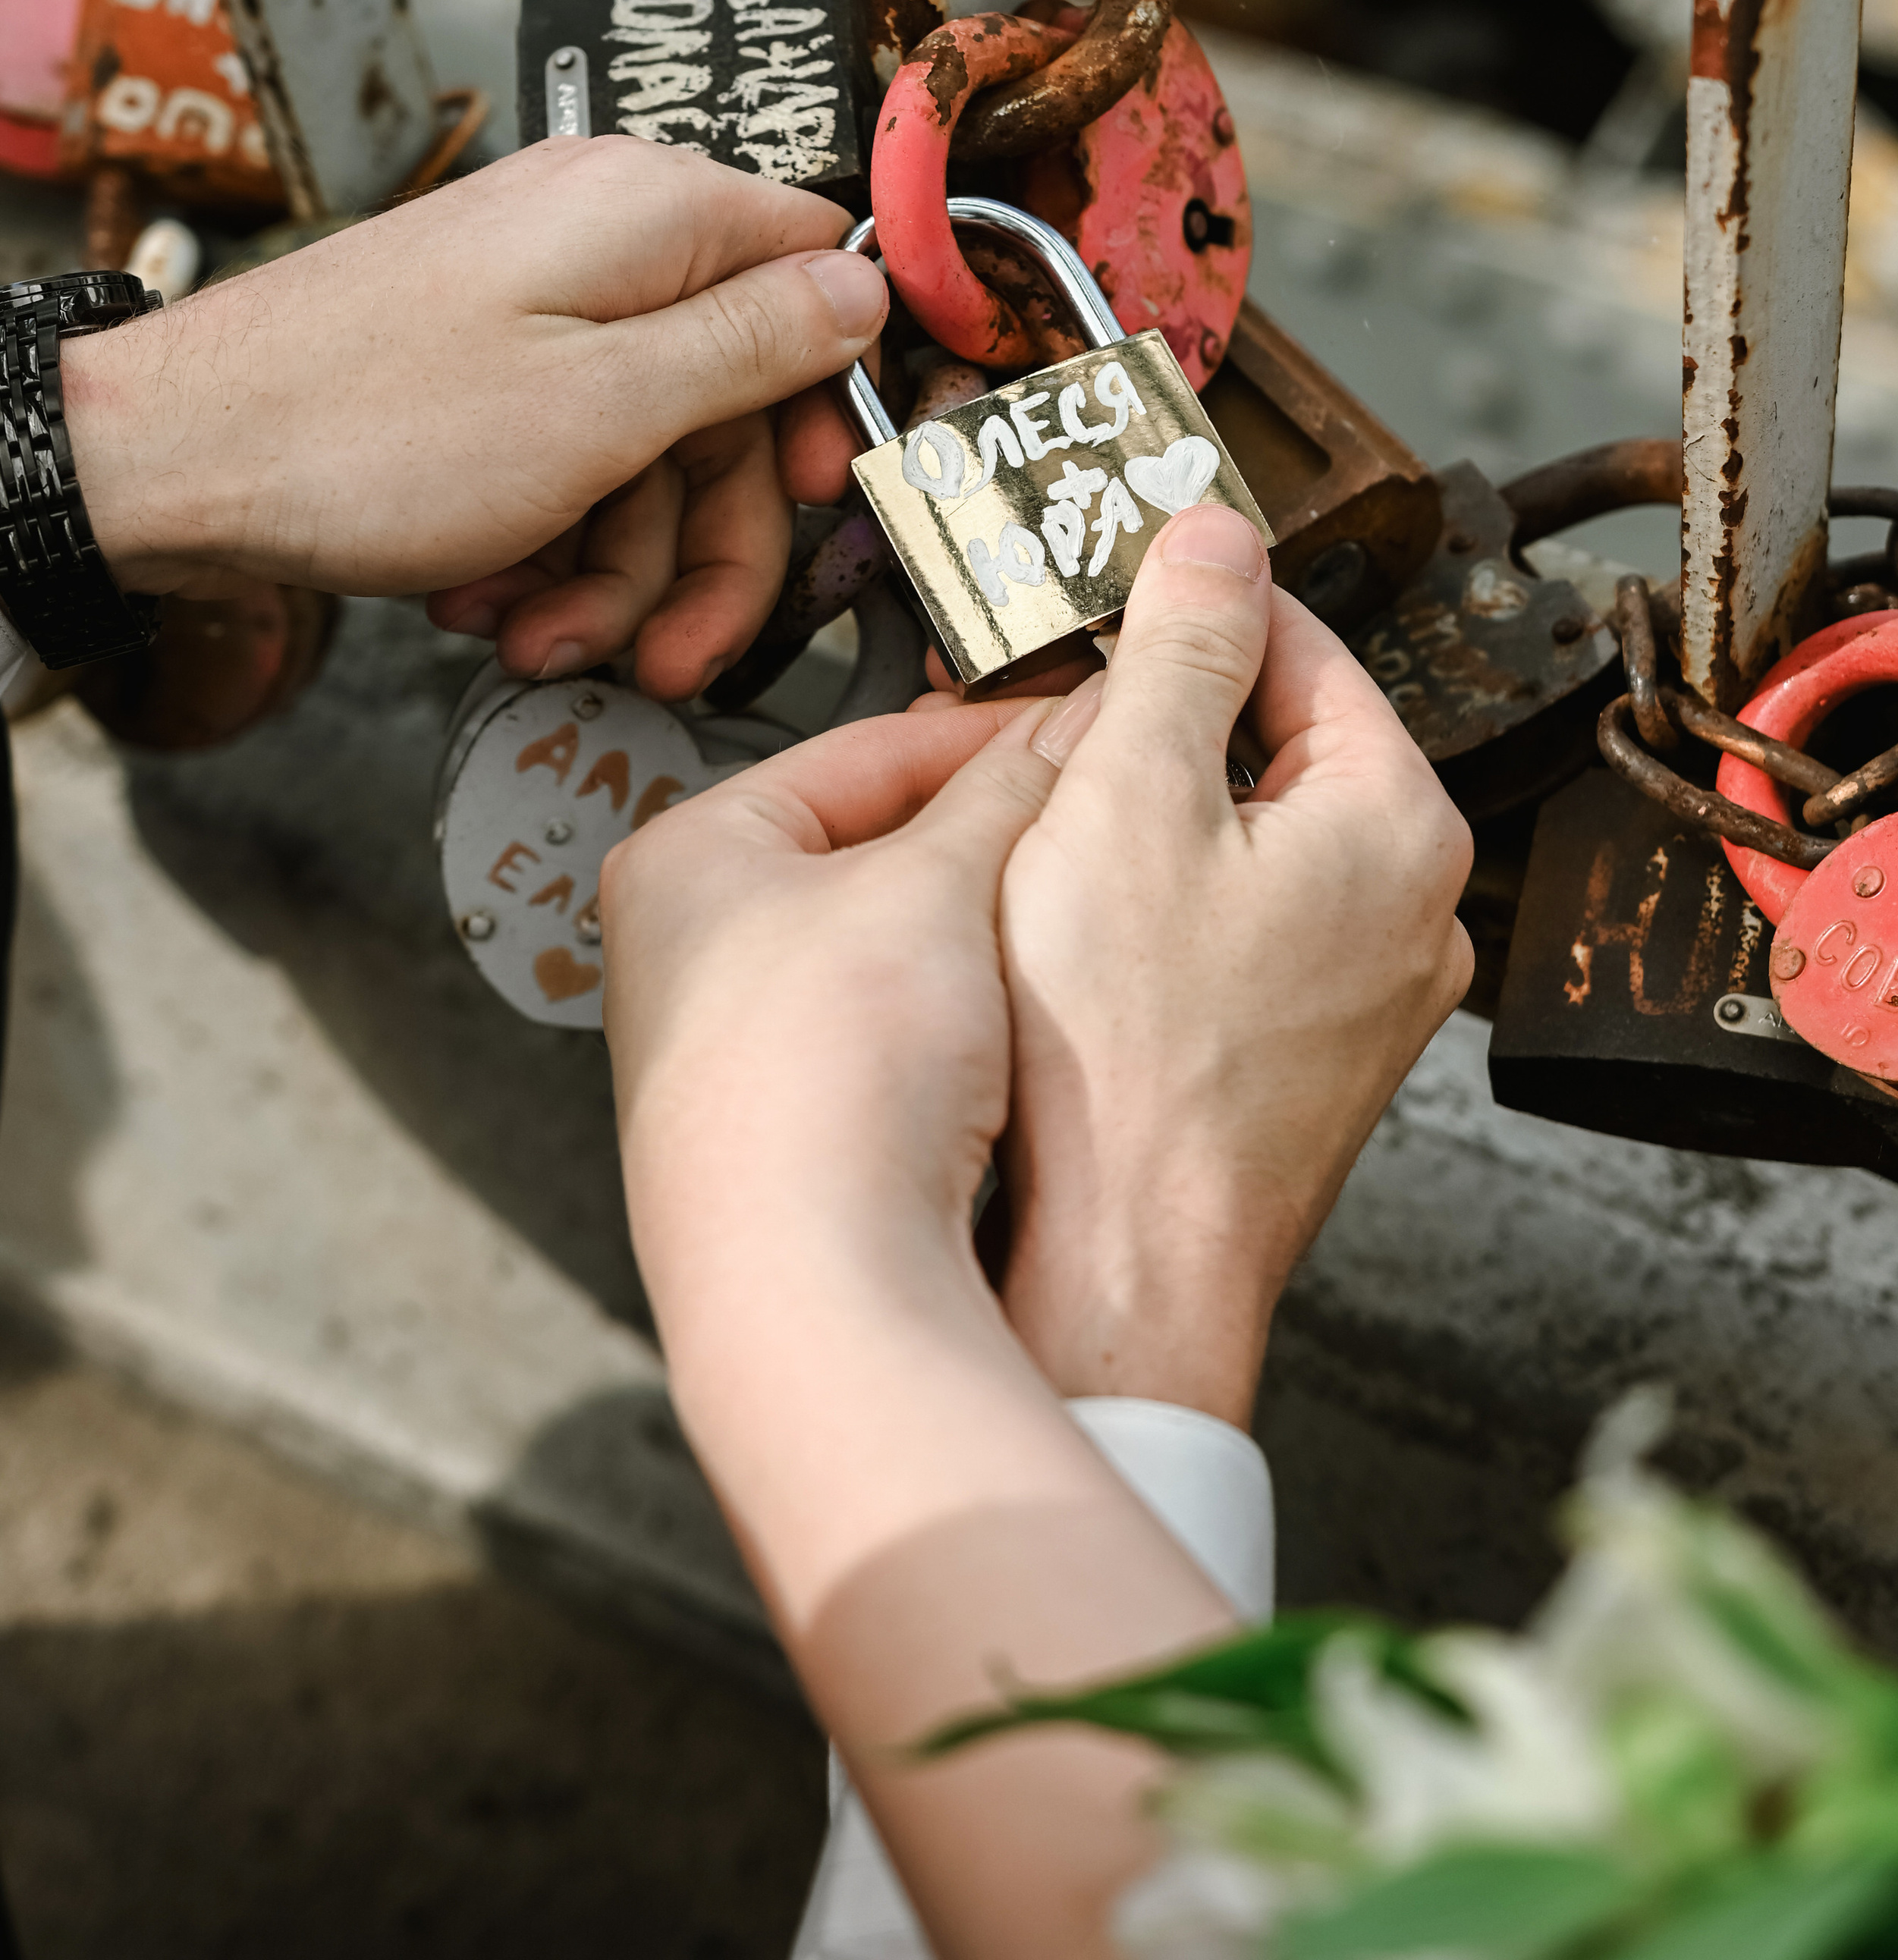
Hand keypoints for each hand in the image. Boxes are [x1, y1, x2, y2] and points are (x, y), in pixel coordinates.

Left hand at [60, 136, 887, 699]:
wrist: (168, 463)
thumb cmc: (370, 432)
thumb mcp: (606, 409)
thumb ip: (755, 346)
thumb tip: (870, 286)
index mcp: (651, 214)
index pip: (816, 272)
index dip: (833, 401)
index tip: (822, 502)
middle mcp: (601, 240)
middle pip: (733, 402)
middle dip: (701, 547)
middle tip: (674, 654)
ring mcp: (534, 303)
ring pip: (648, 453)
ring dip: (611, 571)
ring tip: (537, 640)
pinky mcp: (482, 366)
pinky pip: (568, 459)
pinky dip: (544, 543)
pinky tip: (490, 601)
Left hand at [601, 701, 1234, 1959]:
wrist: (816, 1299)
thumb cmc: (824, 1088)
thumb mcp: (937, 885)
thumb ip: (1008, 790)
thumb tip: (1061, 729)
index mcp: (683, 861)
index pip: (859, 750)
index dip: (985, 735)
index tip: (1074, 735)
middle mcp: (686, 959)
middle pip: (876, 853)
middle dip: (986, 846)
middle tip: (1082, 830)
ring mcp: (733, 1062)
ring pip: (896, 959)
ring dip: (982, 945)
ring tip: (1057, 937)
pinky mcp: (791, 1151)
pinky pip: (898, 1055)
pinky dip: (963, 1036)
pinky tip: (1019, 1046)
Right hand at [997, 500, 1473, 1426]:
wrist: (1119, 1275)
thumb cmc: (1122, 1062)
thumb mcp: (1129, 796)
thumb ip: (1181, 648)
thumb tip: (1217, 532)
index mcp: (1398, 823)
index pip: (1301, 647)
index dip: (1191, 606)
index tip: (1114, 588)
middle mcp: (1415, 911)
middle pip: (1278, 747)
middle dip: (1164, 720)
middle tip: (1055, 716)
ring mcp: (1370, 998)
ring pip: (1255, 846)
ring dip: (1158, 818)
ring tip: (1051, 831)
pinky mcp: (1311, 1064)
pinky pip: (1244, 937)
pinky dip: (1168, 911)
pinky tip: (1083, 937)